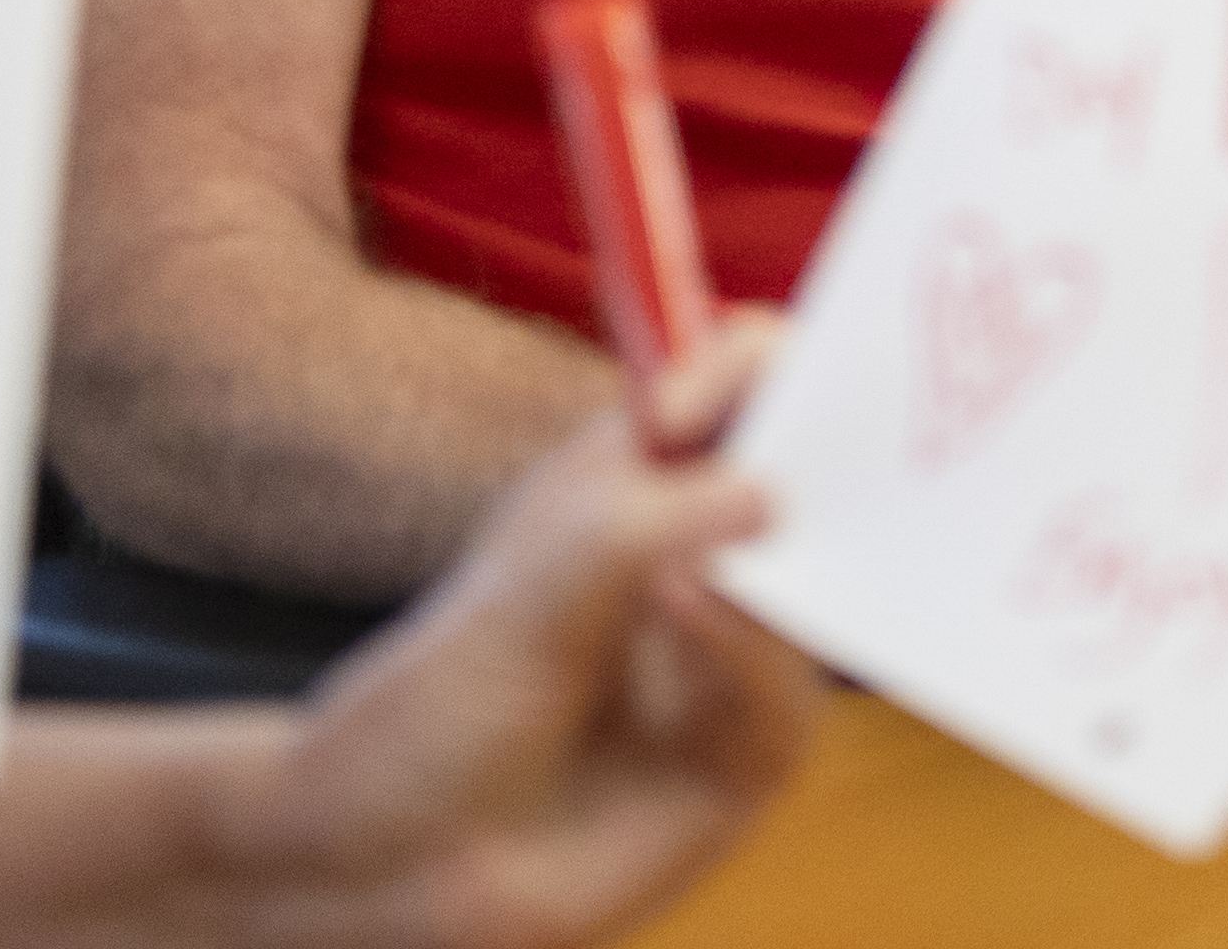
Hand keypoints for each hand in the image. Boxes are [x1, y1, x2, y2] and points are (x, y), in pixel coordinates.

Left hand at [212, 310, 820, 944]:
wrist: (392, 862)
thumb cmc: (441, 706)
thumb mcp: (537, 584)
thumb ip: (656, 519)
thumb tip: (772, 498)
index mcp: (656, 474)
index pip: (749, 375)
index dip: (753, 365)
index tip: (693, 403)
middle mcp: (710, 549)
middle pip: (824, 470)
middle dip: (836, 464)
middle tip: (804, 471)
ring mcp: (736, 647)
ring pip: (821, 590)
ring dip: (762, 583)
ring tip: (675, 591)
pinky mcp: (747, 747)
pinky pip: (789, 695)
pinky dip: (744, 663)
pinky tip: (683, 657)